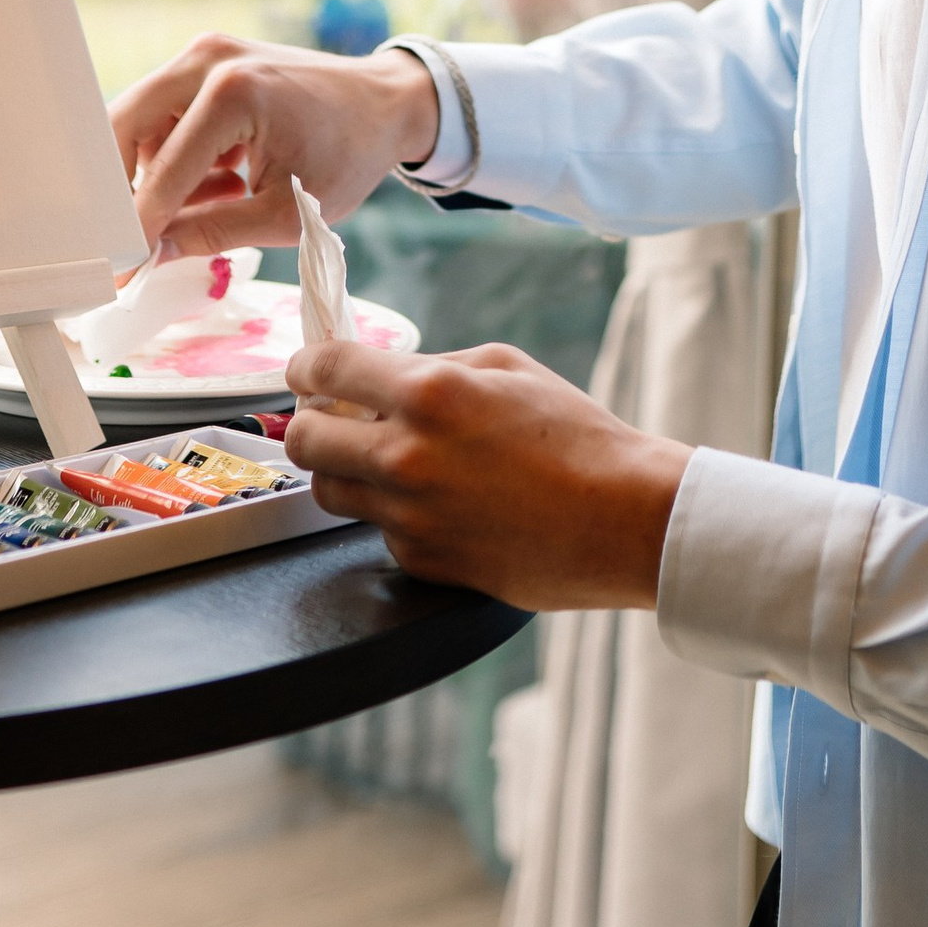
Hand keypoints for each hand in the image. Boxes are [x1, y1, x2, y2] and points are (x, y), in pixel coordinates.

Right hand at [109, 35, 439, 260]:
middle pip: (126, 126)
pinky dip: (178, 154)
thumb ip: (212, 233)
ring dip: (157, 171)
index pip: (162, 172)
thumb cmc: (349, 154)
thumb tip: (152, 256)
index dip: (138, 227)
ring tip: (220, 200)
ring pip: (143, 121)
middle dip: (123, 187)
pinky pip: (167, 113)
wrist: (386, 103)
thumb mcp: (286, 212)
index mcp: (232, 94)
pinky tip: (225, 182)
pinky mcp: (209, 60)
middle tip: (127, 237)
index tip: (119, 270)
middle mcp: (208, 61)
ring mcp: (206, 53)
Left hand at [284, 338, 690, 610]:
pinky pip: (378, 529)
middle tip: (329, 418)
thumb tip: (381, 376)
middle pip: (305, 441)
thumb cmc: (576, 436)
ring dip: (342, 469)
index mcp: (429, 392)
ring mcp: (410, 515)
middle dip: (308, 423)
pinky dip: (392, 512)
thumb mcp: (507, 367)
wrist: (622, 519)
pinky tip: (437, 502)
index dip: (306, 365)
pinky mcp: (421, 560)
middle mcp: (407, 455)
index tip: (306, 370)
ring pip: (329, 492)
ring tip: (380, 459)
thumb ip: (434, 365)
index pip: (327, 368)